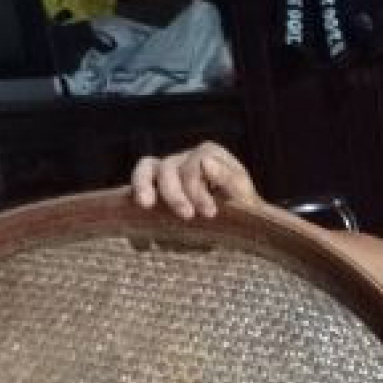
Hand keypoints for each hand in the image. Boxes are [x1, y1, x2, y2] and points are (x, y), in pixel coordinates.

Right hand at [131, 143, 260, 219]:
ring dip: (144, 186)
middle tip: (186, 216)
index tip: (209, 213)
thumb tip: (204, 162)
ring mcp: (167, 171)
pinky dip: (137, 198)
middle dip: (175, 195)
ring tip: (146, 205)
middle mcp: (185, 158)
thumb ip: (229, 178)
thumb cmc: (243, 210)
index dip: (198, 189)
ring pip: (147, 169)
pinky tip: (141, 224)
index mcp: (210, 155)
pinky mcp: (154, 188)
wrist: (237, 228)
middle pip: (169, 168)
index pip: (195, 165)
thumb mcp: (245, 197)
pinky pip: (138, 185)